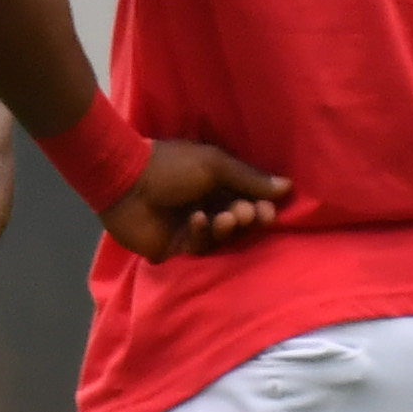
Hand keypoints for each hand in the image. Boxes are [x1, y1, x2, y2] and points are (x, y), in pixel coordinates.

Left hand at [100, 137, 288, 262]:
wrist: (125, 180)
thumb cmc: (170, 165)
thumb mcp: (214, 165)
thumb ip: (249, 178)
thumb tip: (287, 186)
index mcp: (215, 184)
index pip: (248, 199)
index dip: (261, 207)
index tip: (270, 209)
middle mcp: (206, 206)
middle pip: (238, 221)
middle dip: (248, 218)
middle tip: (248, 213)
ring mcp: (190, 228)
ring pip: (221, 236)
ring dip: (227, 227)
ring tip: (226, 217)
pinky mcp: (175, 247)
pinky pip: (197, 246)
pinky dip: (201, 233)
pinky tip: (197, 219)